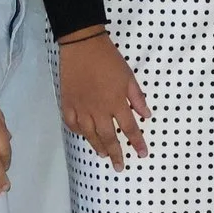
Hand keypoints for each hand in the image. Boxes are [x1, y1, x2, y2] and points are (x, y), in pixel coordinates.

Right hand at [59, 30, 149, 170]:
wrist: (82, 46)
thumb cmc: (109, 59)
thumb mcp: (129, 76)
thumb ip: (137, 98)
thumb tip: (146, 115)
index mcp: (116, 102)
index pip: (129, 128)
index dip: (137, 142)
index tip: (142, 154)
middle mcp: (98, 109)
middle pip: (108, 137)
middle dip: (115, 153)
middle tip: (119, 166)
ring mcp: (81, 108)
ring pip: (89, 134)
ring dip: (97, 146)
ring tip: (103, 155)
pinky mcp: (67, 104)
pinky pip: (72, 124)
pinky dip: (79, 132)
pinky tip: (84, 136)